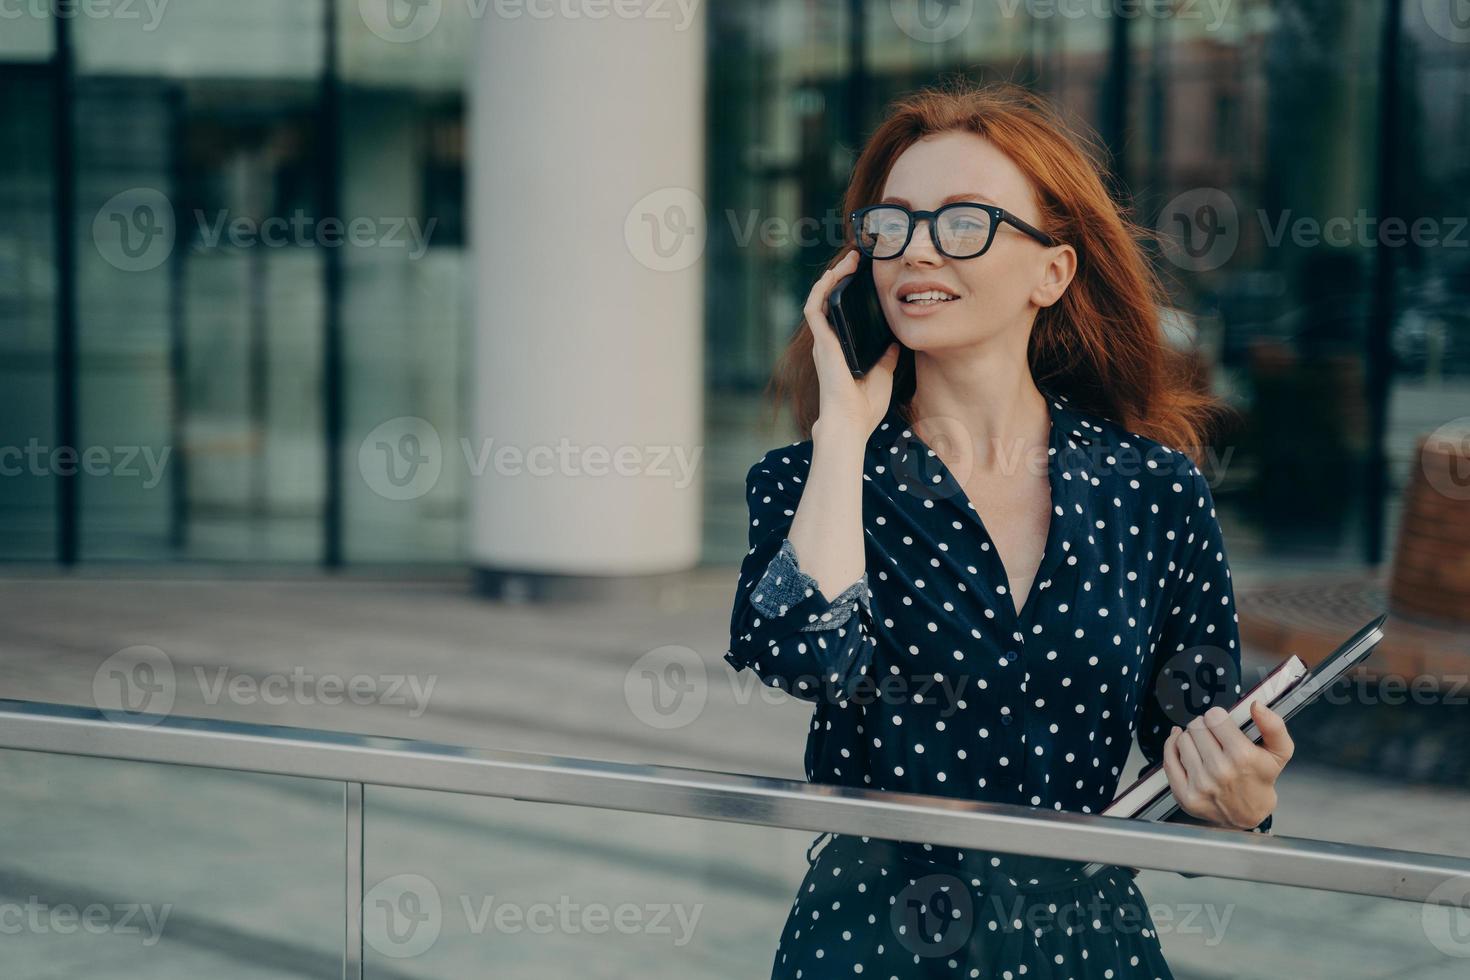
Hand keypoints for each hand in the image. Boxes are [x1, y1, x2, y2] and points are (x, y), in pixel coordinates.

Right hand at [804, 248, 901, 441]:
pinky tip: (833, 274)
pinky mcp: (822, 341)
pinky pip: (815, 307)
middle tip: (857, 261)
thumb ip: (887, 358)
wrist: (851, 422)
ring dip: (831, 278)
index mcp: (841, 351)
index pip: (841, 316)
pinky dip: (822, 289)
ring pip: (820, 300)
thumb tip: (896, 343)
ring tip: (848, 261)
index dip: (848, 296)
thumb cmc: (864, 407)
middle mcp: (828, 343)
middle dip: (840, 279)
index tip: (864, 280)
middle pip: (829, 302)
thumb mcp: (883, 375)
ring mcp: (823, 342)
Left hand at [1163, 700, 1293, 829]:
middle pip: (1196, 726)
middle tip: (1213, 737)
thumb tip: (1255, 706)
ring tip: (1204, 747)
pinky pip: (1169, 760)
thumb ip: (1273, 725)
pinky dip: (1173, 748)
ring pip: (1182, 740)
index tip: (1222, 724)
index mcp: (1243, 757)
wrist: (1249, 814)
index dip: (1218, 717)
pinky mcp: (1185, 795)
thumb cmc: (1261, 779)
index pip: (1214, 717)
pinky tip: (1183, 746)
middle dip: (1204, 727)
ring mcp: (1201, 784)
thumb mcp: (1279, 752)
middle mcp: (1220, 771)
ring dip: (1191, 739)